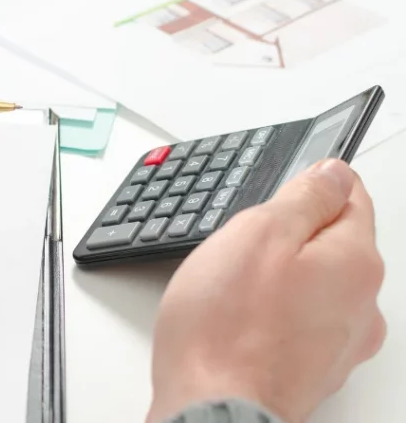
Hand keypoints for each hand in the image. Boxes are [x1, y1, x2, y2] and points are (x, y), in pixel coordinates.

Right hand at [145, 159, 385, 422]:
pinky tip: (237, 323)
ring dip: (279, 281)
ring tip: (233, 292)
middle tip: (241, 248)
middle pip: (331, 246)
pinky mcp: (312, 372)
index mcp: (355, 263)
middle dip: (289, 238)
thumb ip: (303, 198)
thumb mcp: (258, 233)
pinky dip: (271, 317)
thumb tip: (332, 174)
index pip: (352, 198)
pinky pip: (297, 324)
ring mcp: (339, 345)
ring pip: (312, 287)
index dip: (314, 184)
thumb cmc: (226, 329)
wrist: (213, 410)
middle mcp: (361, 306)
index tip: (282, 191)